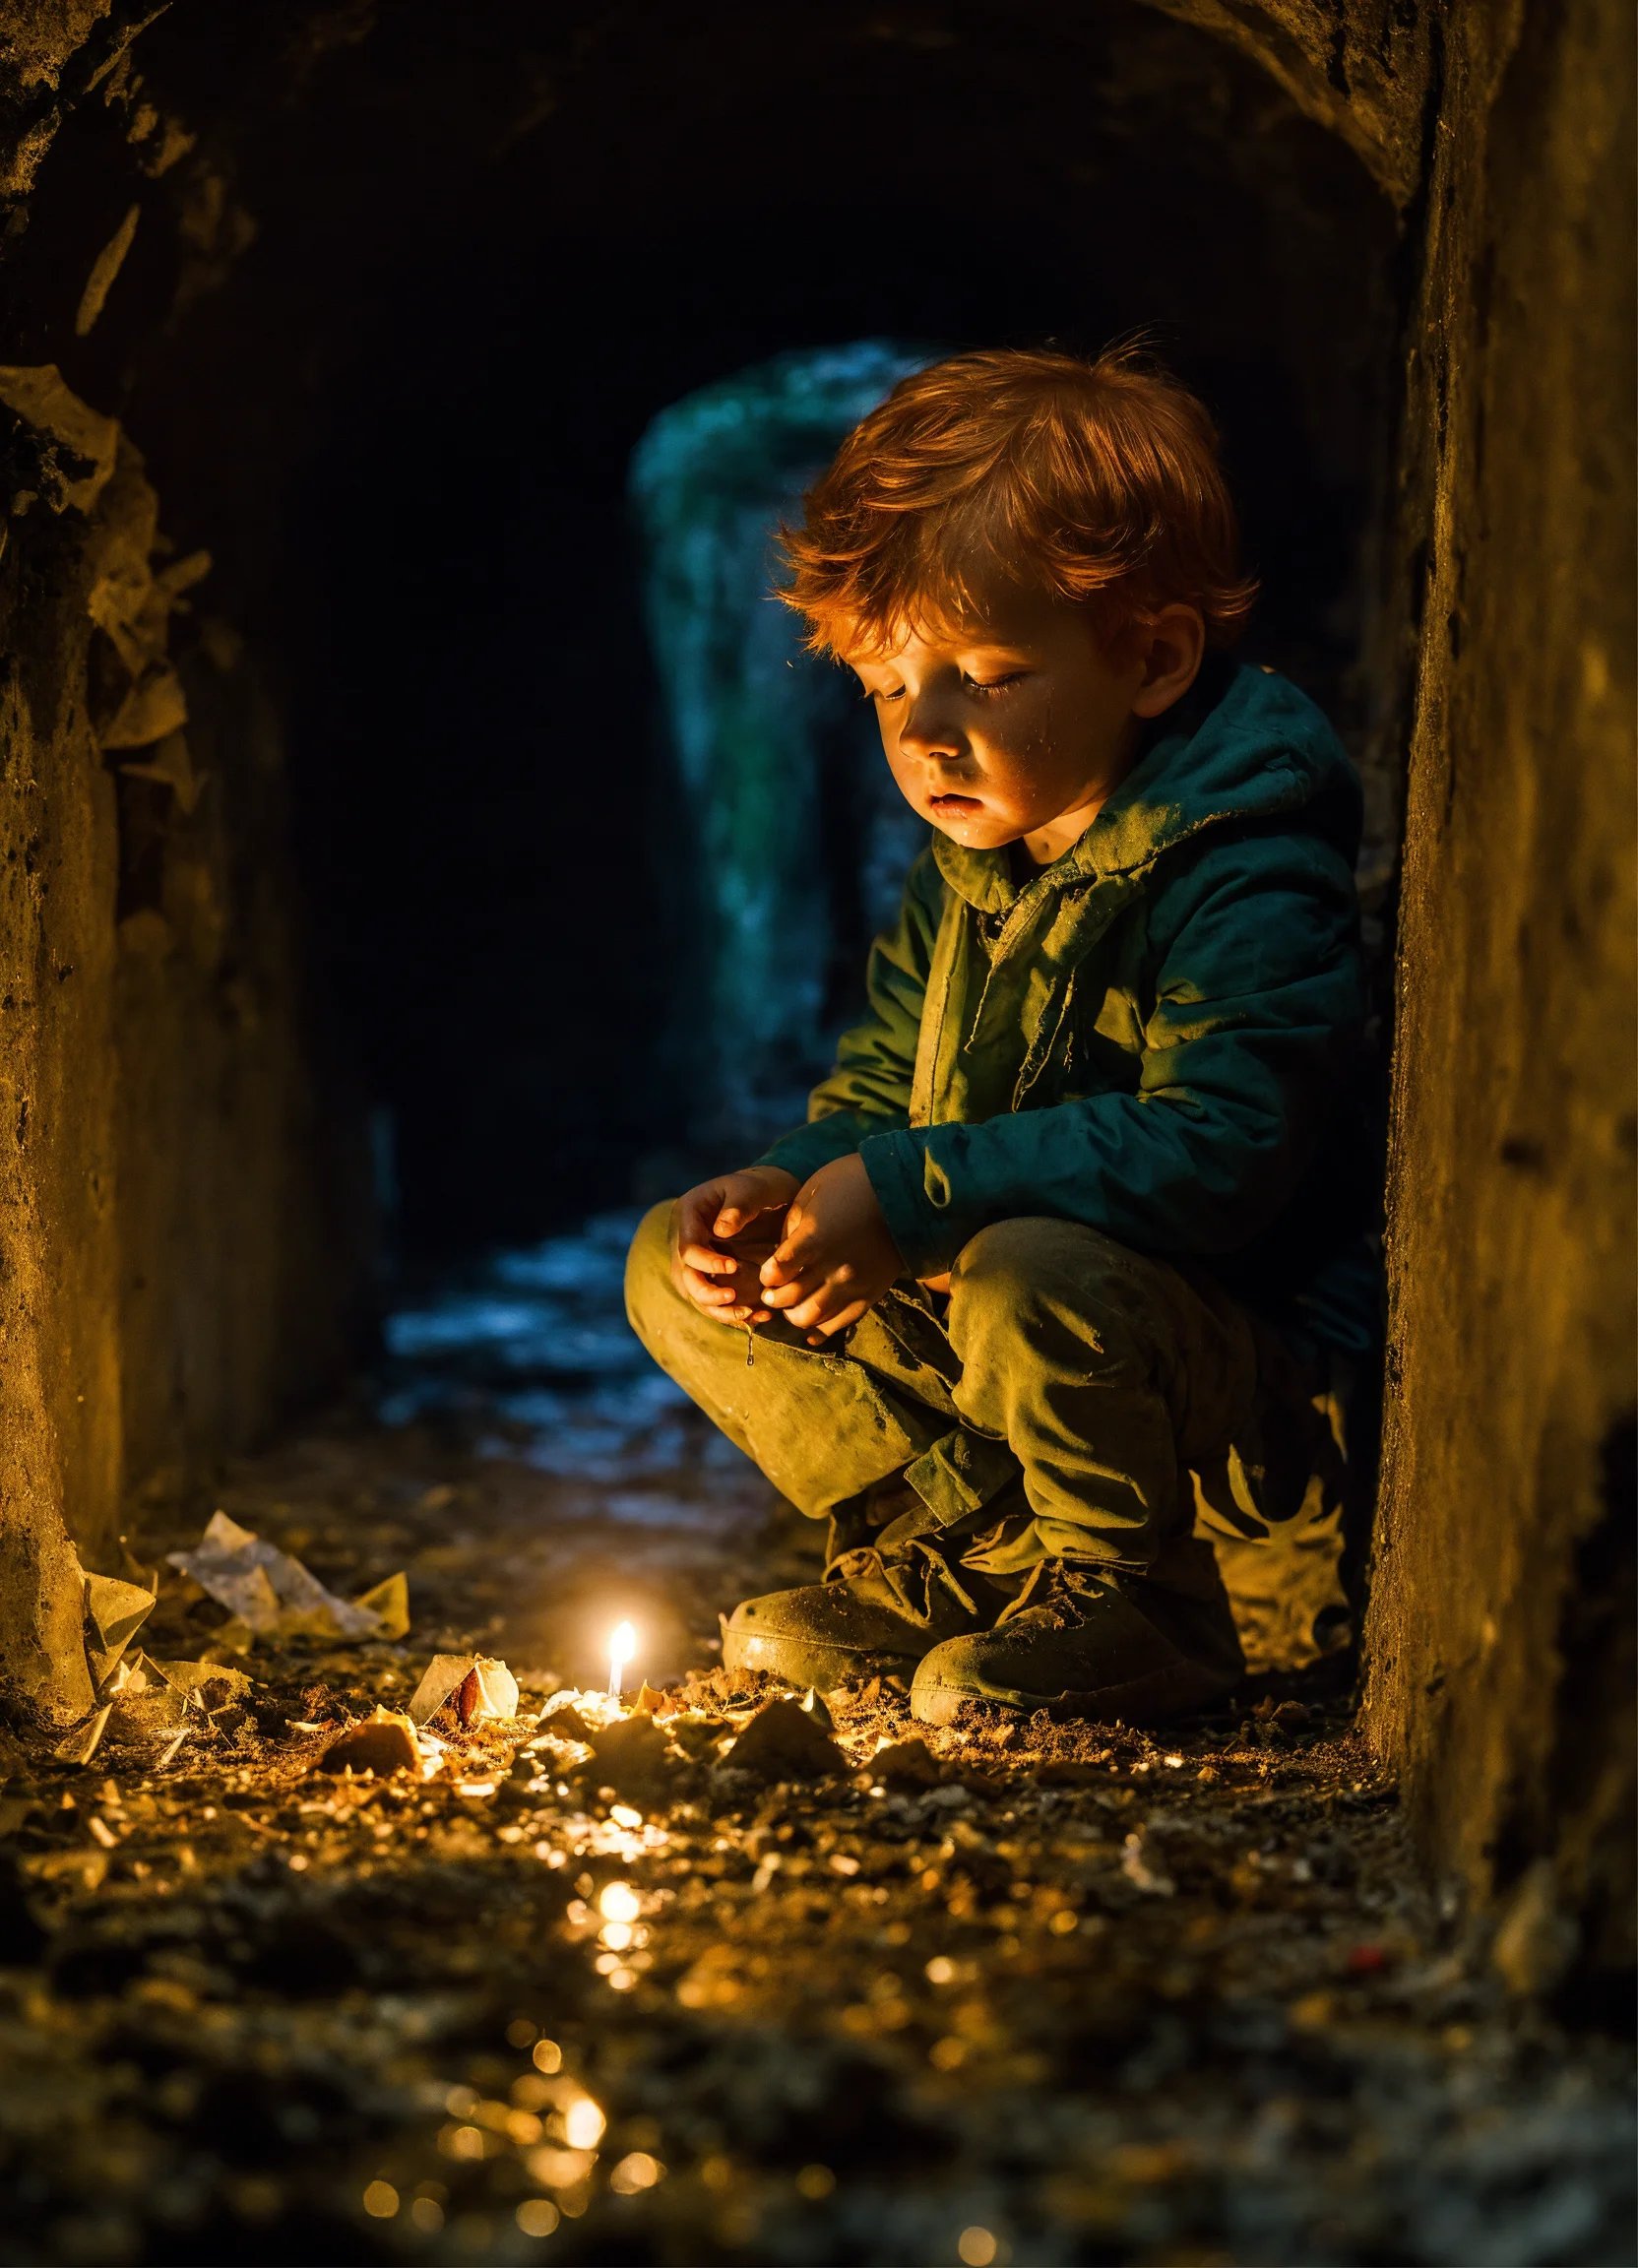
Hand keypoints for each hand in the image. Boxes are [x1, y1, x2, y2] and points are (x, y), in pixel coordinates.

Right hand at [671, 1165, 799, 1327]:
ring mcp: (696, 1259)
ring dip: (718, 1309)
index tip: (733, 1267)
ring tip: (747, 1314)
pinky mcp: (711, 1274)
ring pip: (696, 1293)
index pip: (687, 1246)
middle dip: (707, 1292)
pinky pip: (714, 1299)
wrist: (770, 1197)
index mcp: (689, 1214)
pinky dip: (730, 1311)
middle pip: (685, 1275)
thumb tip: (720, 1231)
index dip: (706, 1261)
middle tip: (733, 1297)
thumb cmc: (760, 1188)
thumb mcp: (752, 1189)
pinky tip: (755, 1316)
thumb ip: (739, 1207)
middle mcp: (687, 1239)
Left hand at [758, 1153, 902, 1340]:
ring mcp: (854, 1283)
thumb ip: (791, 1229)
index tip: (768, 1271)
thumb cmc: (850, 1183)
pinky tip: (811, 1330)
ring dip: (795, 1316)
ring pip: (813, 1318)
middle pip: (791, 1299)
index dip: (767, 1275)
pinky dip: (822, 1331)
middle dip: (774, 1298)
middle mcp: (834, 1266)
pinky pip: (842, 1323)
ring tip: (792, 1307)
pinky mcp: (870, 1293)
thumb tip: (780, 1259)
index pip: (777, 1272)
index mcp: (815, 1238)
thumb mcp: (811, 1193)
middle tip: (772, 1294)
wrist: (903, 1192)